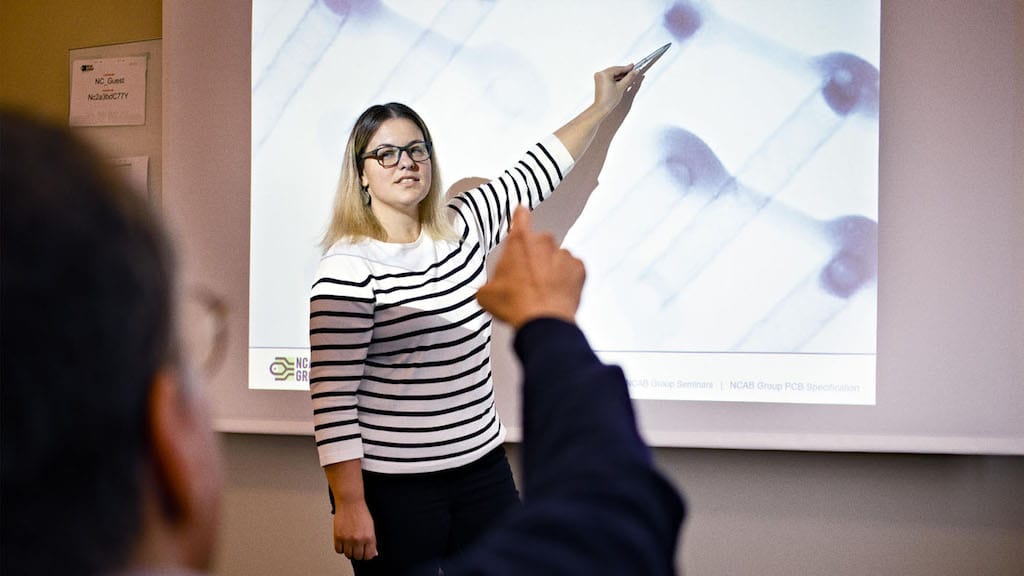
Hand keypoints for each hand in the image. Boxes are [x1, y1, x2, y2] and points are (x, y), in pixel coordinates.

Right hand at [333, 498, 377, 560]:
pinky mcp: (338, 537)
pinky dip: (341, 548)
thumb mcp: (370, 527)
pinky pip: (339, 550)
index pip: (368, 556)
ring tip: (350, 543)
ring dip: (349, 550)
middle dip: (358, 553)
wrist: (350, 502)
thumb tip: (373, 553)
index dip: (366, 555)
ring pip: (348, 555)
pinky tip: (343, 542)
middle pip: (358, 557)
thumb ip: (371, 541)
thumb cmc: (360, 512)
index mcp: (369, 537)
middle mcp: (358, 539)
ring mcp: (347, 539)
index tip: (365, 552)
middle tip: (357, 547)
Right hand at [478, 207, 585, 328]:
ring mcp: (564, 254)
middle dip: (533, 258)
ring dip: (550, 269)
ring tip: (541, 291)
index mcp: (519, 241)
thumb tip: (488, 290)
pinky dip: (566, 279)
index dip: (520, 214)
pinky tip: (555, 293)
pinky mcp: (579, 269)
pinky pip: (572, 270)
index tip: (521, 211)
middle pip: (538, 243)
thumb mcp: (486, 294)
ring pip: (556, 257)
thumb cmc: (516, 304)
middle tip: (525, 280)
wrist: (543, 321)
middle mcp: (544, 242)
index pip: (520, 216)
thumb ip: (489, 283)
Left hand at [594, 64, 641, 115]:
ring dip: (620, 76)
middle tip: (632, 71)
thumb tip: (634, 72)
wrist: (602, 108)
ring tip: (628, 77)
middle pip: (615, 70)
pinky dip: (615, 79)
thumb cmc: (608, 99)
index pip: (618, 68)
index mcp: (604, 74)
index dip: (627, 68)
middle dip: (624, 72)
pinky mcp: (599, 82)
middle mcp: (600, 74)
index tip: (633, 67)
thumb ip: (629, 77)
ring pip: (612, 74)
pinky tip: (621, 80)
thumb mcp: (621, 87)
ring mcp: (599, 78)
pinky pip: (609, 77)